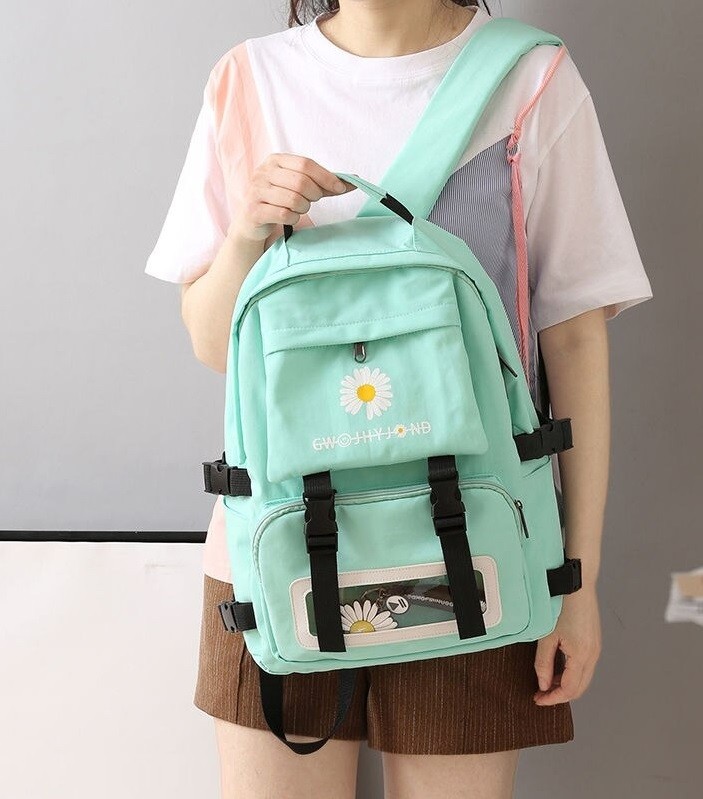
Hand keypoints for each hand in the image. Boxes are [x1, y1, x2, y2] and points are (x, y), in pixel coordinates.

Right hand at [227, 153, 355, 243]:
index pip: (306, 164)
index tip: (340, 188)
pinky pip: (284, 214)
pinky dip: (293, 218)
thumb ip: (324, 184)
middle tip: (312, 200)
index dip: (326, 177)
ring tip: (299, 209)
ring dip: (303, 208)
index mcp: (275, 160)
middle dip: (314, 194)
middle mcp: (263, 172)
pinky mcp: (254, 210)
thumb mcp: (300, 188)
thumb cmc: (280, 201)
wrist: (251, 220)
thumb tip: (354, 181)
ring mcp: (256, 191)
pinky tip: (289, 217)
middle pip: (301, 181)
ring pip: (294, 199)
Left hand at [533, 584, 601, 704]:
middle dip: (560, 694)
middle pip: (579, 688)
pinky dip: (571, 672)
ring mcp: (595, 648)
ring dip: (566, 683)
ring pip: (583, 677)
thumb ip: (544, 663)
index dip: (553, 698)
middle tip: (541, 694)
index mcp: (582, 656)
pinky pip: (584, 665)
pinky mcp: (594, 641)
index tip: (538, 700)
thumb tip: (543, 685)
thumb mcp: (547, 636)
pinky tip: (558, 667)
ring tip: (546, 681)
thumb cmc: (561, 605)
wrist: (577, 584)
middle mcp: (593, 655)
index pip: (569, 689)